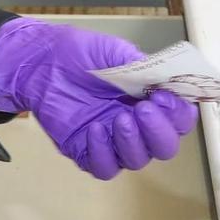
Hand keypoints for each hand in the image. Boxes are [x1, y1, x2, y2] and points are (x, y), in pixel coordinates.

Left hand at [0, 19, 196, 179]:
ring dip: (133, 142)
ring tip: (119, 118)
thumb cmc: (78, 54)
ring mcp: (113, 141)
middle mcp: (137, 124)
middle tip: (142, 110)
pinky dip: (104, 153)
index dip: (178, 113)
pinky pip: (104, 168)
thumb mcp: (113, 51)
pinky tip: (94, 129)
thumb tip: (163, 80)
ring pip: (138, 160)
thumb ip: (139, 66)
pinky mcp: (87, 152)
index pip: (180, 118)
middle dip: (159, 131)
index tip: (162, 96)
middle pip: (164, 146)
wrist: (40, 62)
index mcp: (149, 99)